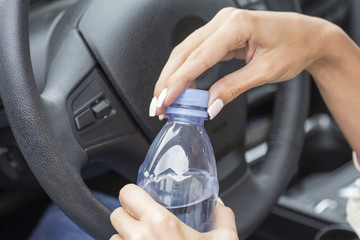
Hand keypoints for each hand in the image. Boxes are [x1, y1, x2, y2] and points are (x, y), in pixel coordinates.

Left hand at [110, 184, 237, 239]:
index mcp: (160, 223)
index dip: (133, 194)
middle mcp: (139, 239)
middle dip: (129, 216)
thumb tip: (220, 207)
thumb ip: (223, 218)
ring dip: (125, 239)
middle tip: (145, 223)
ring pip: (114, 238)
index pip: (127, 194)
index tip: (141, 199)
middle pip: (116, 214)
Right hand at [150, 8, 338, 118]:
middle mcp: (224, 21)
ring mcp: (221, 26)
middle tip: (158, 105)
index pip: (198, 57)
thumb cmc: (295, 47)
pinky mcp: (222, 34)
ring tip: (166, 101)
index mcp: (236, 25)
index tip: (165, 100)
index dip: (178, 81)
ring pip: (186, 52)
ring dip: (173, 77)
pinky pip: (197, 53)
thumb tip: (209, 106)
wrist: (309, 36)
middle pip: (184, 52)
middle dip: (168, 81)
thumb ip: (234, 88)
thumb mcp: (265, 72)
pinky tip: (182, 88)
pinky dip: (187, 71)